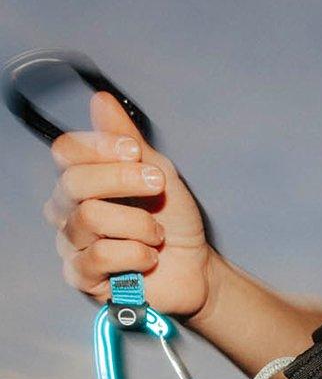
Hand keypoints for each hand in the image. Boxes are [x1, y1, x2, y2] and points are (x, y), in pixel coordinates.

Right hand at [43, 91, 211, 317]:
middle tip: (158, 188)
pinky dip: (134, 254)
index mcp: (82, 181)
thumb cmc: (175, 223)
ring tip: (158, 235)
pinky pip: (98, 256)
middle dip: (124, 182)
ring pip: (90, 218)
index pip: (67, 151)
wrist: (196, 270)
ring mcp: (72, 244)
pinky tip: (149, 258)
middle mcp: (68, 210)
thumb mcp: (159, 175)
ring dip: (138, 224)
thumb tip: (101, 101)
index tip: (135, 153)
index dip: (100, 147)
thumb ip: (129, 142)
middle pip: (74, 182)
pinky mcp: (82, 277)